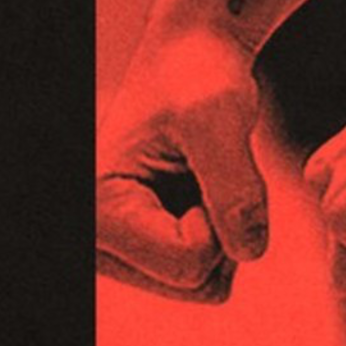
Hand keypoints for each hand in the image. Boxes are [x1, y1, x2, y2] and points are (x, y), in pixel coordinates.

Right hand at [93, 22, 269, 300]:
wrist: (188, 60)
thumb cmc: (196, 74)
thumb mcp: (218, 116)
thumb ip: (235, 185)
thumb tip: (248, 250)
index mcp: (96, 210)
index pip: (189, 265)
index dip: (219, 219)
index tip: (201, 166)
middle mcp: (97, 243)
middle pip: (196, 284)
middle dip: (222, 231)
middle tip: (204, 171)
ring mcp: (119, 254)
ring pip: (206, 285)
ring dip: (224, 233)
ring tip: (200, 179)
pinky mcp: (142, 256)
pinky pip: (210, 277)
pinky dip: (222, 236)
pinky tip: (199, 192)